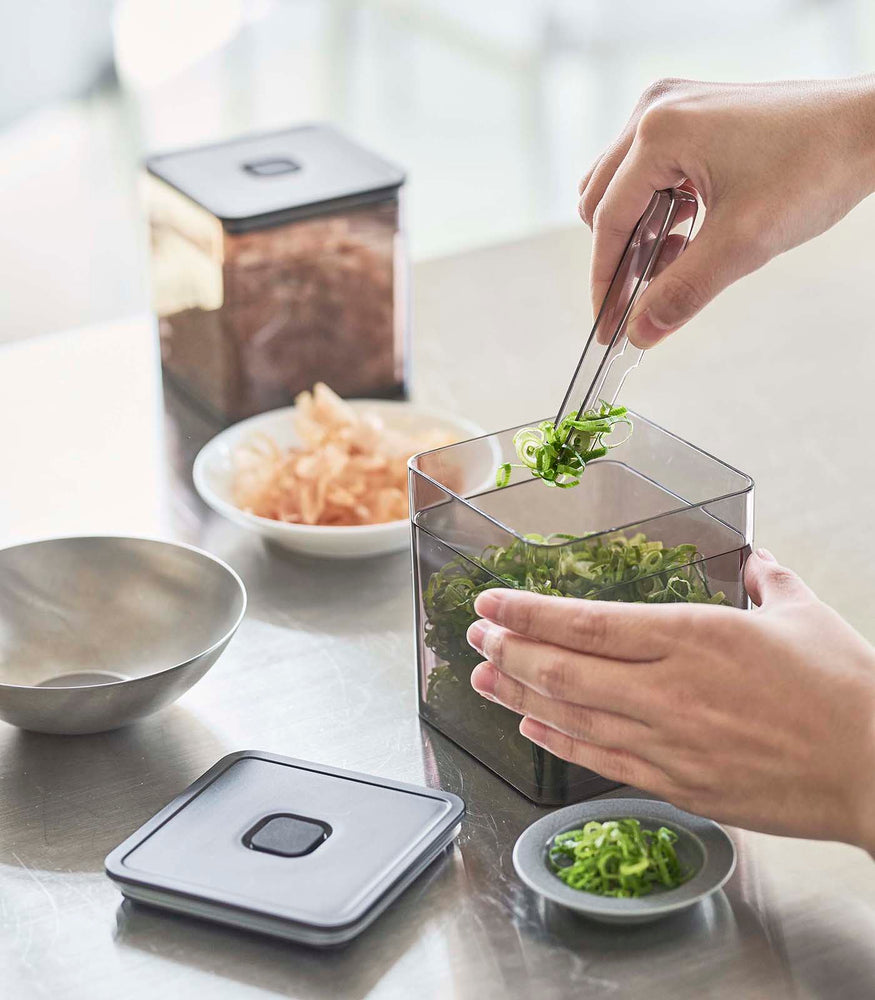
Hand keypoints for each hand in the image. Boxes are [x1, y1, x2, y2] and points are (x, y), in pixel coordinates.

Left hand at [467, 550, 874, 853]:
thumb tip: (755, 559)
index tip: (491, 601)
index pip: (587, 623)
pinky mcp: (678, 783)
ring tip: (482, 676)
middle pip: (564, 670)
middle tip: (475, 634)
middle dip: (510, 649)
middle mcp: (670, 689)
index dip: (528, 612)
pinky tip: (531, 724)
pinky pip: (601, 760)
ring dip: (518, 693)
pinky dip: (559, 740)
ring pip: (572, 716)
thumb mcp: (803, 615)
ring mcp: (669, 742)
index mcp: (695, 636)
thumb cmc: (846, 692)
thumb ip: (766, 579)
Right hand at [579, 76, 874, 346]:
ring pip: (620, 187)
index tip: (607, 323)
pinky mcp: (691, 116)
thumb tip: (641, 331)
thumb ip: (682, 291)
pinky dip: (657, 210)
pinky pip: (648, 171)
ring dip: (638, 232)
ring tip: (673, 262)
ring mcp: (672, 108)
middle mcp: (656, 110)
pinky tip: (685, 234)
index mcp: (660, 132)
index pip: (608, 220)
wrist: (868, 130)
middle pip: (601, 201)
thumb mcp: (742, 244)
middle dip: (621, 255)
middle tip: (642, 298)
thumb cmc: (817, 165)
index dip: (605, 280)